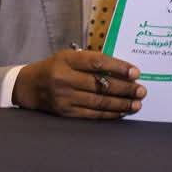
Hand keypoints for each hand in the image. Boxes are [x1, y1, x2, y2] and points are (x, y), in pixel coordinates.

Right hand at [12, 50, 145, 118]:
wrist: (29, 86)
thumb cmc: (54, 68)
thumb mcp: (67, 57)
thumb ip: (89, 61)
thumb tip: (121, 70)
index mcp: (66, 59)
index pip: (97, 62)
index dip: (118, 67)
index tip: (135, 72)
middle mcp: (64, 78)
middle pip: (101, 84)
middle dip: (125, 88)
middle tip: (142, 90)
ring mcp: (64, 97)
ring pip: (99, 101)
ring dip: (121, 103)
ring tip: (137, 102)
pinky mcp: (66, 112)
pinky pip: (93, 114)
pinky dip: (110, 113)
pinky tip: (122, 111)